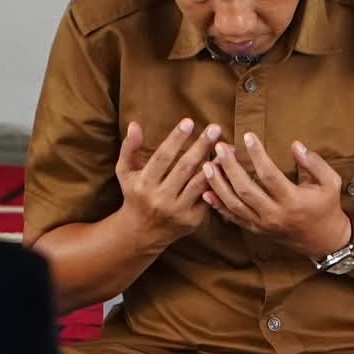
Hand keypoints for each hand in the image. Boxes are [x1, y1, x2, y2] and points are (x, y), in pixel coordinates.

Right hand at [115, 119, 219, 247]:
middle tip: (215, 128)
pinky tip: (228, 167)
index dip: (176, 139)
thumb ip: (129, 148)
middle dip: (201, 146)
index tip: (189, 122)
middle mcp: (160, 198)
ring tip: (227, 146)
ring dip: (215, 164)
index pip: (162, 157)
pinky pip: (207, 197)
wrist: (143, 232)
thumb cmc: (135, 194)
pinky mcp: (192, 220)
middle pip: (184, 168)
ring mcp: (178, 211)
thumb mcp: (125, 172)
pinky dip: (218, 182)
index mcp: (143, 184)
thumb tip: (134, 124)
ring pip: (199, 183)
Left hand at [202, 134, 350, 258]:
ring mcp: (263, 224)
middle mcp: (275, 214)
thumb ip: (314, 163)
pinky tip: (206, 192)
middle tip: (220, 148)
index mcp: (293, 201)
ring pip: (234, 205)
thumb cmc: (327, 206)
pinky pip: (232, 218)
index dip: (257, 155)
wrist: (322, 240)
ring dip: (218, 185)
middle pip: (246, 190)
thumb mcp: (330, 182)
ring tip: (207, 165)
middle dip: (230, 168)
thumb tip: (296, 145)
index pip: (270, 175)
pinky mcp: (256, 230)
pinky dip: (218, 206)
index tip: (248, 136)